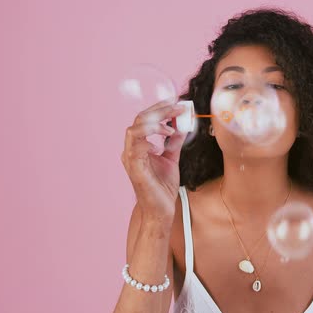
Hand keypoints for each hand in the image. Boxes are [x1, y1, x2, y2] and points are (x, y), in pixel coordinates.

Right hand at [121, 100, 187, 224]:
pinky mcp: (135, 167)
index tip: (175, 103)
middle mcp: (131, 149)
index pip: (144, 119)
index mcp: (138, 146)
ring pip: (134, 129)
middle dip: (159, 110)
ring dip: (155, 122)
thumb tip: (182, 125)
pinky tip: (165, 138)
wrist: (161, 209)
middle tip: (178, 108)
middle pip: (139, 119)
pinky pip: (136, 146)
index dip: (158, 108)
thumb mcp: (172, 158)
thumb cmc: (163, 186)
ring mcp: (130, 158)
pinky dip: (150, 137)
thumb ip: (174, 142)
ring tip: (172, 124)